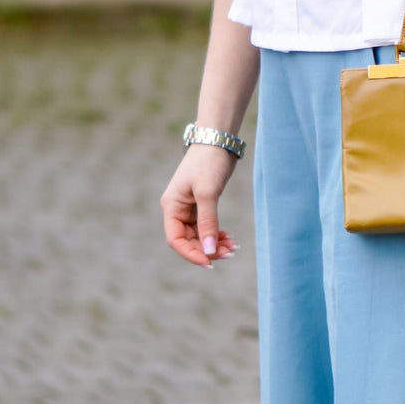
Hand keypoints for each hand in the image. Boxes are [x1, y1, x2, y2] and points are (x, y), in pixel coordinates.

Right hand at [161, 145, 239, 269]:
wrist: (218, 140)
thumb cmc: (209, 162)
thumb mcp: (208, 193)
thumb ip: (208, 222)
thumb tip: (209, 251)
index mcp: (171, 206)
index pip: (175, 240)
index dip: (191, 254)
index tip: (210, 263)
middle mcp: (177, 209)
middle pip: (188, 240)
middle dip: (208, 249)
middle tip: (230, 253)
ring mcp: (188, 208)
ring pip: (199, 235)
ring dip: (214, 243)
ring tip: (233, 247)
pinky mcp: (201, 204)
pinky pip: (206, 227)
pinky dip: (217, 234)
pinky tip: (229, 238)